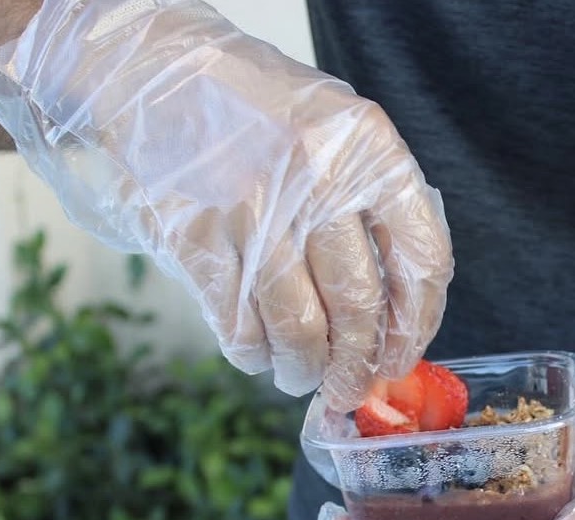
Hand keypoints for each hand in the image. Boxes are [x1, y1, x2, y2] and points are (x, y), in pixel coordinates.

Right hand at [0, 0, 453, 408]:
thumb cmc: (258, 115)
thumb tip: (396, 320)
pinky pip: (238, 325)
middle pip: (358, 305)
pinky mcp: (195, 236)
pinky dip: (253, 356)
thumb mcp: (338, 134)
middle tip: (350, 389)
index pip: (420, 258)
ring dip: (305, 371)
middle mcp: (318, 177)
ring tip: (302, 377)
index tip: (402, 357)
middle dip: (357, 367)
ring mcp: (254, 209)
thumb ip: (374, 209)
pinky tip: (258, 354)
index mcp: (369, 150)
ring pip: (299, 328)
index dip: (416, 324)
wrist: (154, 76)